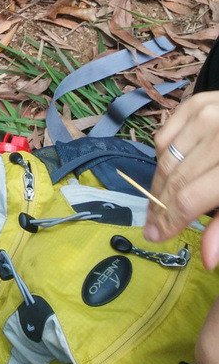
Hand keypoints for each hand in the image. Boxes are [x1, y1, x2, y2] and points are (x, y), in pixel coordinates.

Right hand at [143, 92, 218, 269]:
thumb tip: (207, 260)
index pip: (189, 199)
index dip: (170, 221)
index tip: (154, 236)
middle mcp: (217, 135)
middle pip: (174, 179)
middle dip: (159, 206)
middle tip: (150, 224)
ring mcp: (204, 114)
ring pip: (165, 158)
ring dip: (159, 183)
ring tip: (159, 201)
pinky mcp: (194, 102)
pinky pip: (164, 136)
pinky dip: (164, 155)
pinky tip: (173, 169)